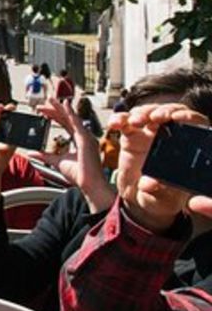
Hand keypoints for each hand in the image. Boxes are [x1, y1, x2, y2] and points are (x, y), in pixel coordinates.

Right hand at [0, 104, 14, 203]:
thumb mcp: (1, 158)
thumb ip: (3, 151)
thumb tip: (4, 146)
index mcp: (9, 138)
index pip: (14, 126)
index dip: (16, 119)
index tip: (19, 114)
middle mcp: (1, 133)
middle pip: (5, 119)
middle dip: (8, 112)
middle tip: (11, 106)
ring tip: (0, 107)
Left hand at [30, 98, 112, 209]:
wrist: (90, 185)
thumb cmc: (79, 175)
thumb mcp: (57, 161)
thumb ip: (44, 155)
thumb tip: (31, 153)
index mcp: (79, 140)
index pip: (65, 123)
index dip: (54, 116)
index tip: (42, 111)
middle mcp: (83, 136)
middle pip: (67, 118)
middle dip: (55, 109)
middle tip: (43, 102)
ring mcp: (86, 137)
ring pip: (71, 117)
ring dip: (60, 108)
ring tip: (50, 99)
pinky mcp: (85, 139)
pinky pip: (77, 123)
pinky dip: (70, 113)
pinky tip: (64, 104)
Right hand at [110, 103, 211, 231]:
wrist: (140, 198)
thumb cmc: (160, 198)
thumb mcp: (164, 199)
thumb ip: (159, 192)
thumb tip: (150, 183)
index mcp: (186, 148)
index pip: (194, 124)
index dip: (189, 117)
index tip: (179, 118)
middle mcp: (170, 137)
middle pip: (169, 113)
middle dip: (162, 111)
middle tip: (155, 118)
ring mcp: (149, 134)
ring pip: (148, 113)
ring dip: (141, 113)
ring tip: (135, 121)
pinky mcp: (131, 135)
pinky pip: (125, 121)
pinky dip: (119, 119)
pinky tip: (115, 123)